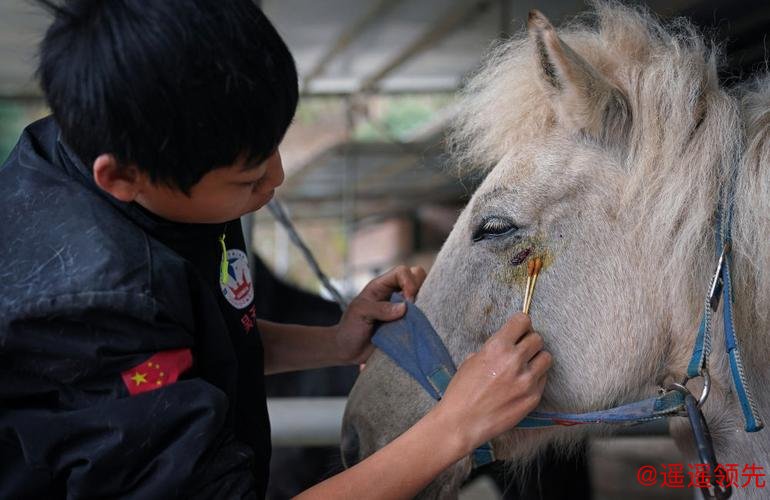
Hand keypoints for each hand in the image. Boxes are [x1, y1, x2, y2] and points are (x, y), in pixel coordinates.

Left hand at [335, 265, 426, 363]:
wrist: (349, 351)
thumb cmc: (350, 328)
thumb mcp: (359, 313)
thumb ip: (380, 308)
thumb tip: (404, 308)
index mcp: (381, 286)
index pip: (402, 272)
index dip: (409, 281)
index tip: (409, 300)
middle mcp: (395, 294)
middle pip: (417, 278)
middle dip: (420, 288)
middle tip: (415, 307)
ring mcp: (403, 309)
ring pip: (423, 297)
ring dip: (424, 305)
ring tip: (417, 318)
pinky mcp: (407, 325)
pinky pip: (422, 318)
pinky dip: (424, 320)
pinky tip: (419, 328)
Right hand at [434, 314, 551, 453]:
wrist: (462, 422)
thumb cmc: (462, 391)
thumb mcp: (471, 360)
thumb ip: (493, 349)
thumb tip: (507, 344)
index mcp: (497, 347)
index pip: (523, 321)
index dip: (520, 324)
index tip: (518, 329)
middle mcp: (515, 361)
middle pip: (537, 338)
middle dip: (528, 341)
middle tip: (520, 350)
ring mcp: (527, 380)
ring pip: (546, 357)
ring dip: (536, 359)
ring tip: (525, 366)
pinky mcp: (533, 397)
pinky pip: (543, 379)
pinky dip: (535, 378)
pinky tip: (521, 384)